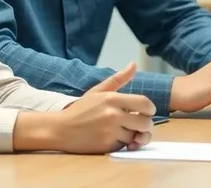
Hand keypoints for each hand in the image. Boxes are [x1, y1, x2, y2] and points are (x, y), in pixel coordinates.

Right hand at [13, 62, 155, 153]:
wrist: (60, 129)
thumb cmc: (81, 110)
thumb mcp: (98, 91)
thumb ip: (118, 79)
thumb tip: (134, 64)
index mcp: (112, 99)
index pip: (144, 103)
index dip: (150, 109)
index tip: (147, 111)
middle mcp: (113, 115)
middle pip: (146, 123)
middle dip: (145, 125)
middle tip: (138, 124)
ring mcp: (110, 131)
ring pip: (135, 135)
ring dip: (132, 135)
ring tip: (123, 130)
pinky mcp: (106, 146)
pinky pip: (124, 146)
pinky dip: (122, 144)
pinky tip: (114, 138)